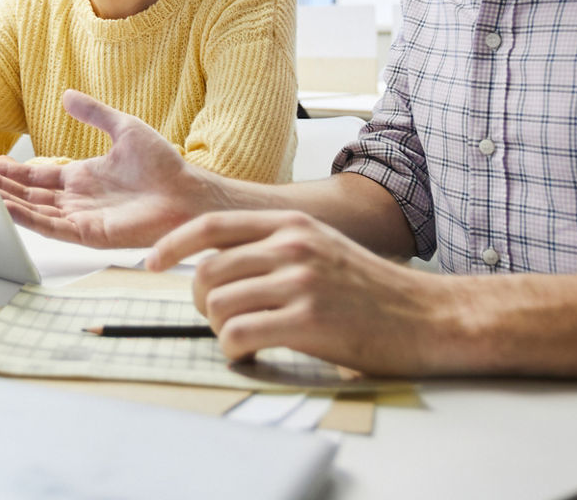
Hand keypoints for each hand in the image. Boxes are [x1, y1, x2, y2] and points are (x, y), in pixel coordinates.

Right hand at [0, 90, 223, 248]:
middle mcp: (78, 200)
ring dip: (7, 202)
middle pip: (29, 195)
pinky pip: (51, 228)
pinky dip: (27, 219)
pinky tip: (7, 209)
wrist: (189, 192)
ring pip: (34, 212)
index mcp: (83, 177)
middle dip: (2, 186)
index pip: (38, 176)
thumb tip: (67, 95)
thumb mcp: (124, 128)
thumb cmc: (165, 166)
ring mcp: (82, 218)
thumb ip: (94, 113)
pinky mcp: (89, 233)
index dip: (13, 170)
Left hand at [148, 210, 454, 374]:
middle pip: (207, 271)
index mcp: (290, 224)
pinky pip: (239, 334)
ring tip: (242, 337)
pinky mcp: (308, 319)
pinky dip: (234, 349)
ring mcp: (300, 281)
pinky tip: (252, 353)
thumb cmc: (370, 289)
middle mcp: (291, 245)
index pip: (211, 225)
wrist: (424, 315)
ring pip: (218, 304)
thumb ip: (273, 247)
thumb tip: (218, 265)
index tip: (152, 262)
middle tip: (218, 318)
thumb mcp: (319, 246)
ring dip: (219, 329)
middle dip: (200, 301)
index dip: (173, 244)